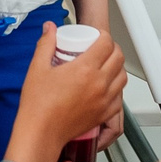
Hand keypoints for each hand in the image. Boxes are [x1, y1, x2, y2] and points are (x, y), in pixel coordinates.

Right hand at [5, 23, 125, 161]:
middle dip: (113, 48)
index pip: (106, 44)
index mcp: (84, 69)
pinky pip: (119, 97)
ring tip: (106, 65)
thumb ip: (46, 44)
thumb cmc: (38, 105)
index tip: (97, 36)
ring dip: (117, 67)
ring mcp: (103, 100)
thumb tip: (50, 29)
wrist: (41, 132)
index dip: (104, 35)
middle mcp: (98, 84)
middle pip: (118, 58)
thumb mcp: (38, 68)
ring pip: (122, 77)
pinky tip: (106, 87)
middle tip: (103, 48)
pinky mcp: (103, 114)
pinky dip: (116, 88)